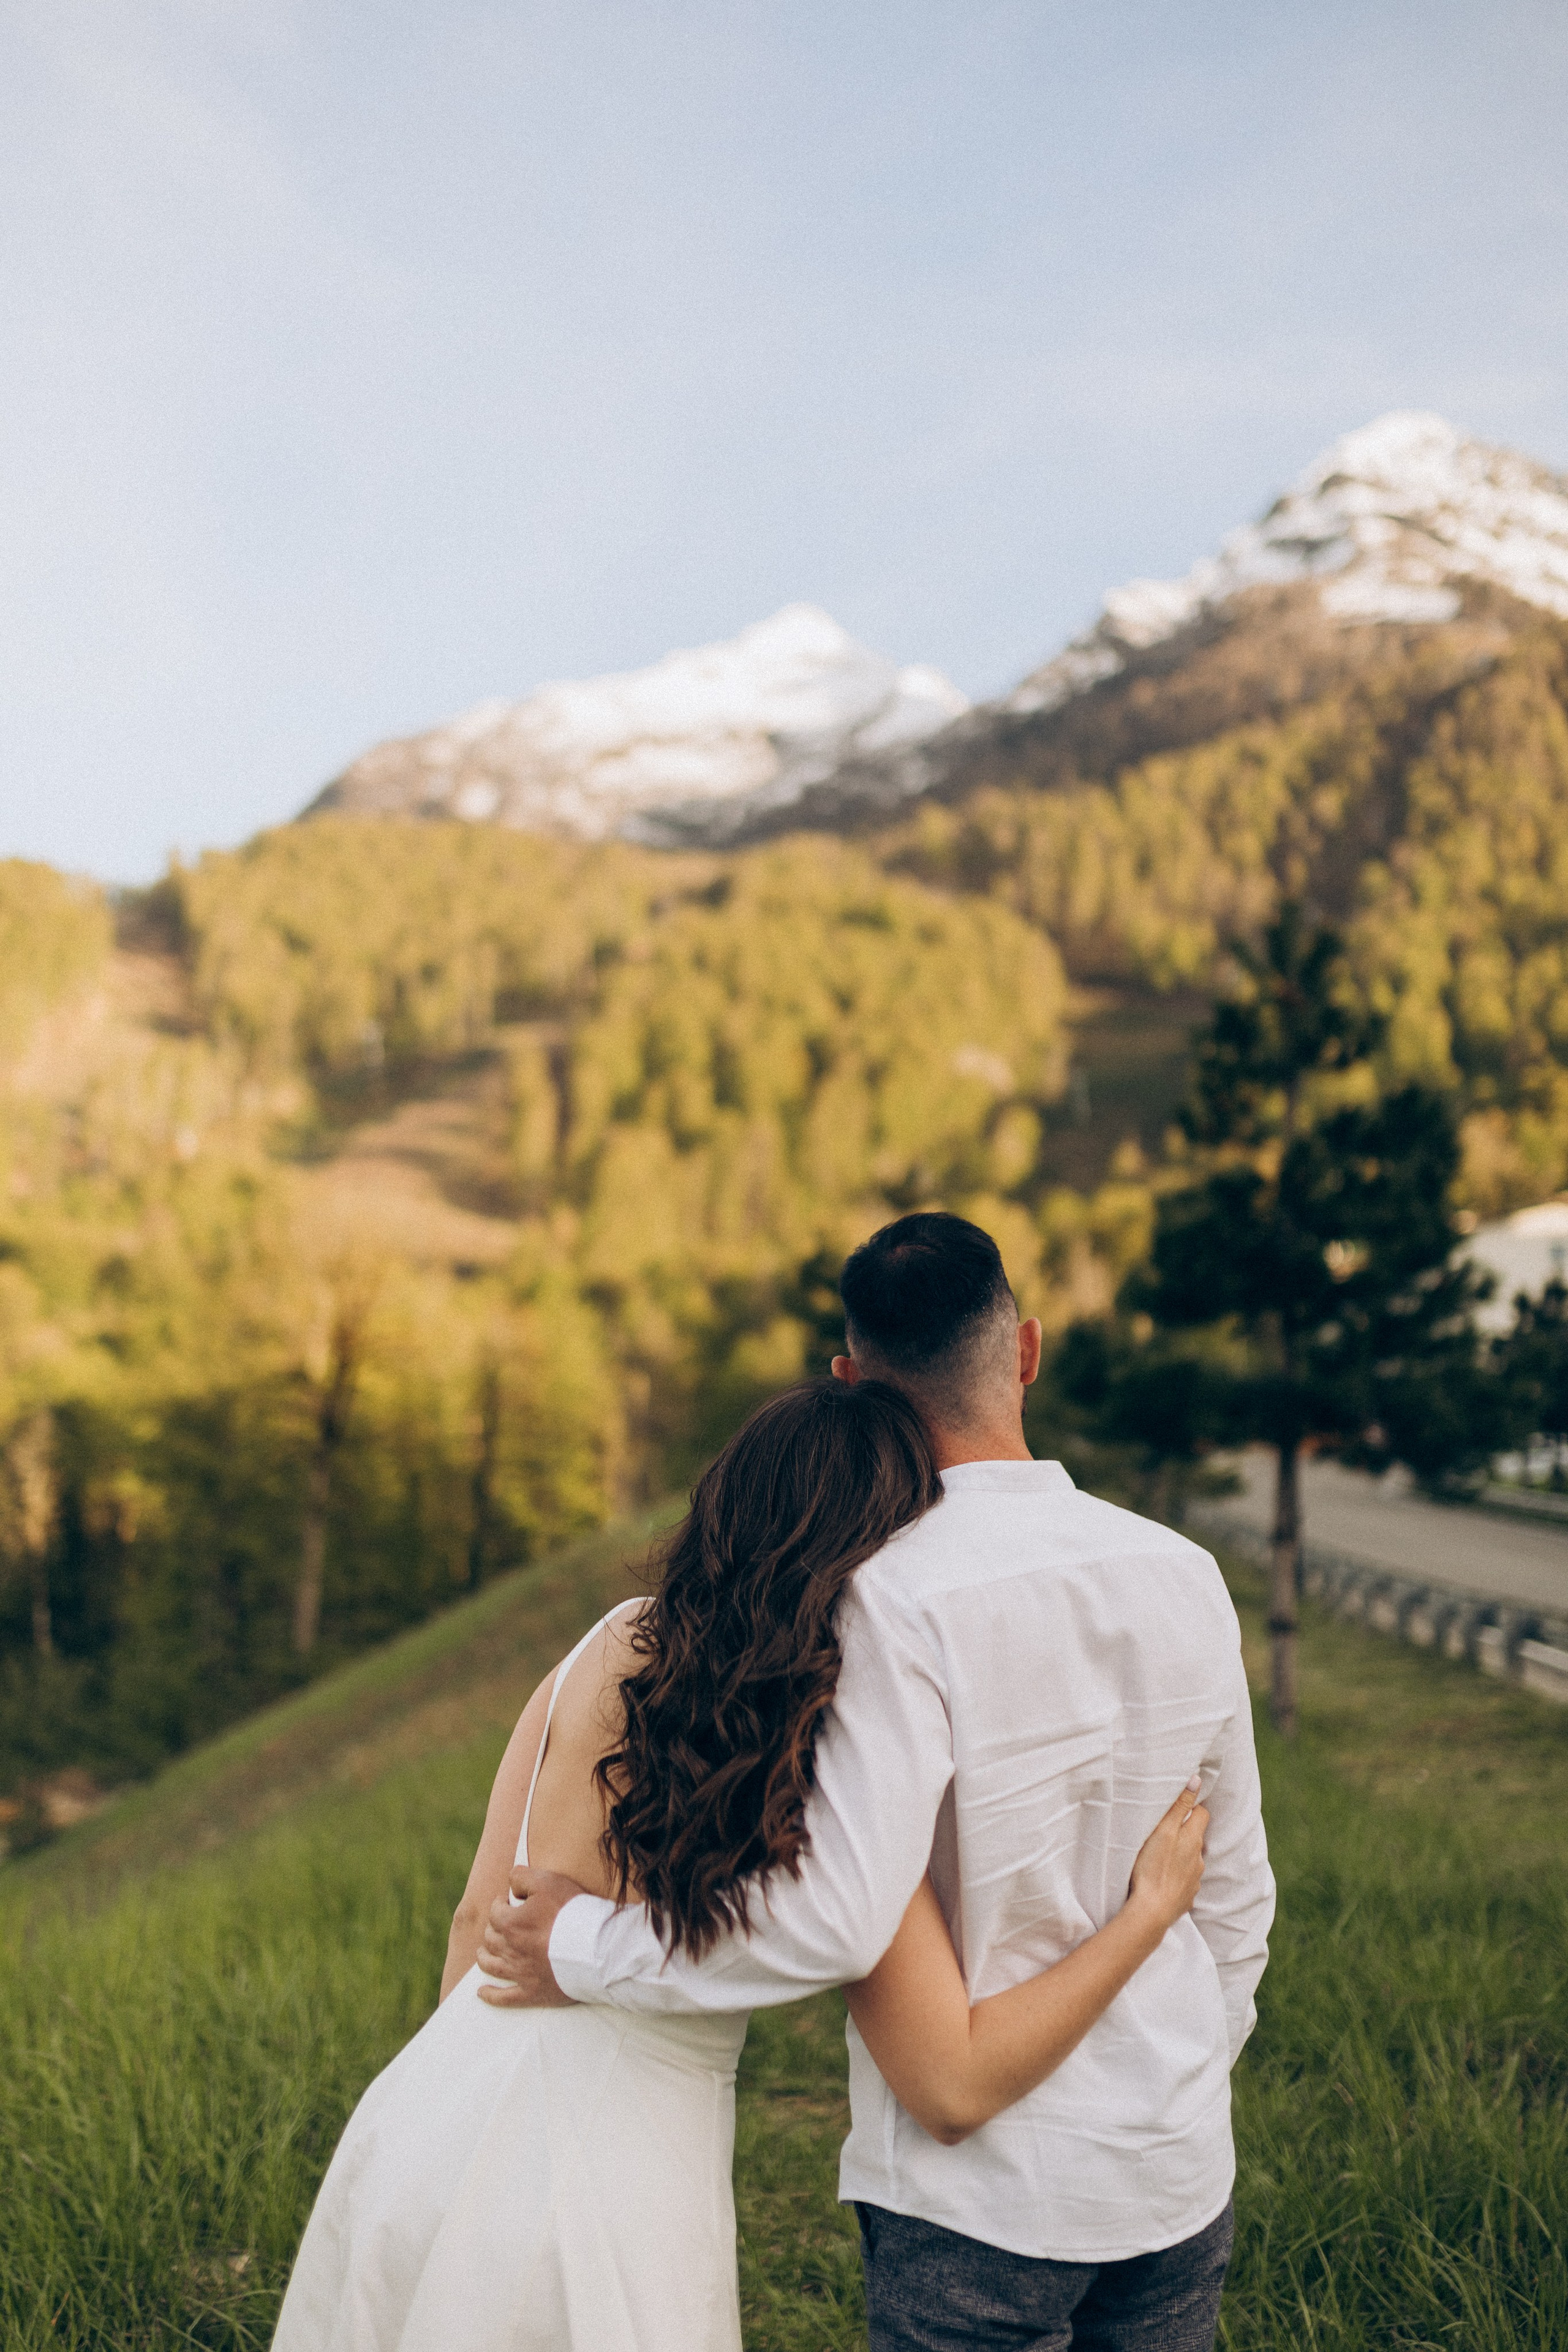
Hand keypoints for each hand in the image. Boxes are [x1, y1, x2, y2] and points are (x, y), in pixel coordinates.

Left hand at [475, 1866, 587, 2007]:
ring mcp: (520, 1973)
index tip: (507, 1902)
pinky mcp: (532, 1992)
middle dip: (492, 1929)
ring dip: (484, 1958)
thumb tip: (510, 1881)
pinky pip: (504, 1998)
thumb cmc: (572, 1912)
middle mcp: (510, 1950)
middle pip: (491, 1939)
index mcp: (511, 1924)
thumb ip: (522, 1876)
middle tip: (499, 1925)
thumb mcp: (547, 1881)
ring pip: (491, 1966)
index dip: (499, 1904)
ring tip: (482, 1953)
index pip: (495, 1912)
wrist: (595, 1949)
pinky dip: (490, 1995)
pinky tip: (482, 1992)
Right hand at [1126, 1778, 1208, 1934]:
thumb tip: (1196, 1780)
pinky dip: (1176, 1878)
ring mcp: (1194, 1880)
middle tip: (1164, 1832)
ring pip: (1191, 1860)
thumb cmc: (1152, 1867)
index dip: (1191, 1808)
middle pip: (1196, 1838)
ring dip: (1180, 1856)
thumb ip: (1179, 1805)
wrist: (1151, 1911)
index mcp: (1193, 1839)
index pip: (1202, 1814)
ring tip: (1160, 1858)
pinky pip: (1184, 1882)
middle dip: (1184, 1833)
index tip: (1177, 1808)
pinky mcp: (1186, 1898)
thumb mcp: (1163, 1830)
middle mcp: (1199, 1859)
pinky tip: (1162, 1879)